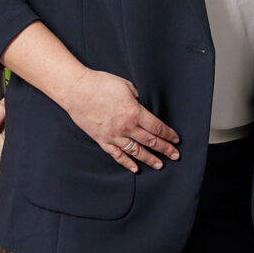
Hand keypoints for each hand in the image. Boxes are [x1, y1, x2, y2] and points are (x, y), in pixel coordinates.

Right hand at [61, 69, 180, 172]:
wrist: (77, 90)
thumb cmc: (101, 84)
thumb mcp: (127, 86)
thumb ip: (138, 98)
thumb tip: (144, 106)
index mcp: (134, 113)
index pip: (157, 127)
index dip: (168, 134)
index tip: (176, 140)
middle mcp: (126, 127)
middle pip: (150, 141)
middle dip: (165, 149)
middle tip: (175, 155)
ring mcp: (113, 136)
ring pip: (136, 151)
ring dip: (149, 159)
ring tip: (160, 165)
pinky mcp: (102, 140)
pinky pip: (117, 155)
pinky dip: (127, 163)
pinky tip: (135, 168)